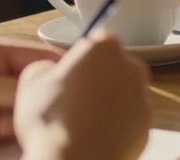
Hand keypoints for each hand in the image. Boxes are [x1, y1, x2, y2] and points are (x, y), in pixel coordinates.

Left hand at [0, 37, 62, 148]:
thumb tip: (46, 90)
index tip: (60, 93)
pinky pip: (18, 128)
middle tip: (4, 121)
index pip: (43, 54)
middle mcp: (1, 71)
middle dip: (27, 105)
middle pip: (38, 85)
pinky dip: (6, 136)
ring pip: (31, 109)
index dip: (54, 72)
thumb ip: (8, 87)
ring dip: (15, 124)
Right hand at [14, 30, 151, 159]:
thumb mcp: (31, 81)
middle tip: (73, 101)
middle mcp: (132, 67)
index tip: (70, 75)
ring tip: (82, 124)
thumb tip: (52, 71)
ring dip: (108, 104)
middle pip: (114, 67)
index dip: (80, 59)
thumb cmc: (51, 120)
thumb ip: (46, 65)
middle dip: (98, 80)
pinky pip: (130, 121)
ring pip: (124, 95)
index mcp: (105, 48)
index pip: (96, 41)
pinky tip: (96, 137)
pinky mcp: (148, 126)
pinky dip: (117, 127)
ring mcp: (144, 98)